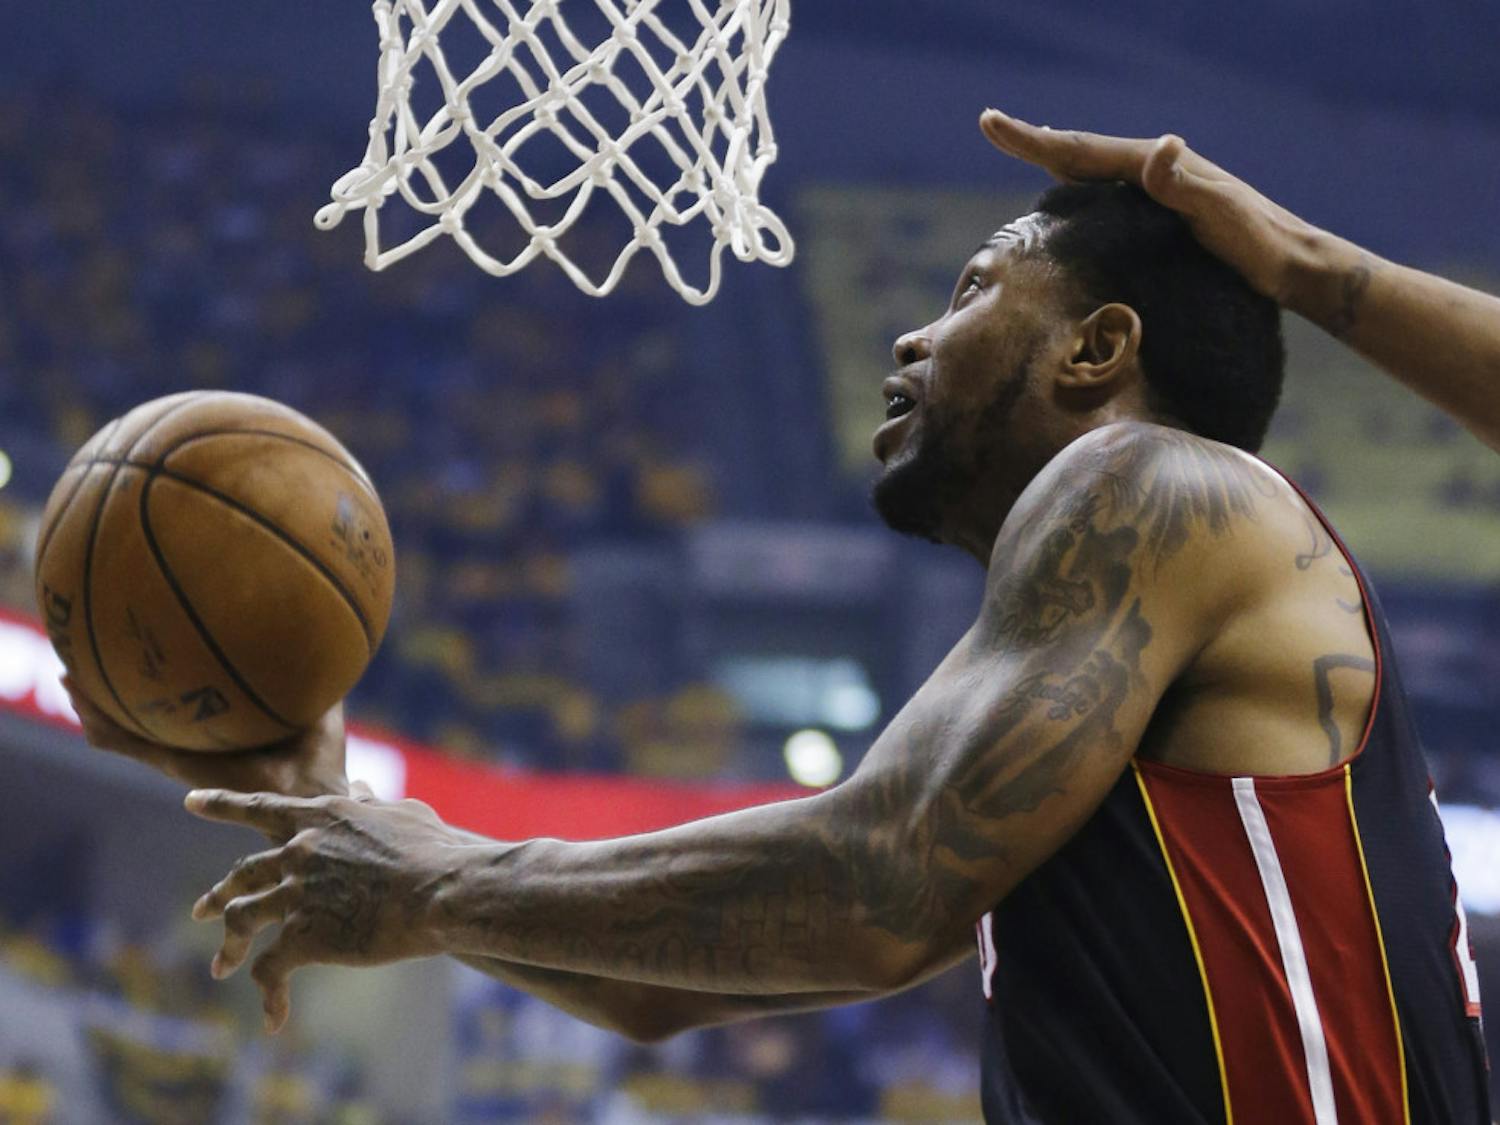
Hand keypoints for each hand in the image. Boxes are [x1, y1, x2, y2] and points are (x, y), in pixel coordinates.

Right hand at [64, 676, 349, 799]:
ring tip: (70, 677)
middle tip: (87, 662)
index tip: (140, 652)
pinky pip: (131, 745)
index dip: (160, 682)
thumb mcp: (313, 696)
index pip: (183, 704)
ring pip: (124, 731)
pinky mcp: (178, 766)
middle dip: (115, 691)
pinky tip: (84, 704)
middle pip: (143, 716)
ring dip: (95, 706)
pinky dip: (104, 726)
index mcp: (220, 726)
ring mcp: (181, 755)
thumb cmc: (319, 750)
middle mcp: (195, 742)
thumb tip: (316, 625)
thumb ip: (310, 666)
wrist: (312, 791)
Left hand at [186, 789, 471, 1032]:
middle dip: (219, 894)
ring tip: (222, 966)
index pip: (259, 808)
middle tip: (201, 910)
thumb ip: (373, 803)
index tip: (191, 801)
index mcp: (320, 818)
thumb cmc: (434, 849)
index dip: (221, 805)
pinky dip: (268, 994)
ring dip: (229, 946)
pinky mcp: (303, 937)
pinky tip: (274, 1019)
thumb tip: (363, 788)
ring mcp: (296, 894)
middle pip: (243, 873)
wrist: (442, 889)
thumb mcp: (403, 813)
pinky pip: (269, 970)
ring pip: (241, 919)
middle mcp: (298, 852)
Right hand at [980, 109, 1320, 305]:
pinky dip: (1084, 185)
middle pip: (1082, 151)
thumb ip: (1185, 183)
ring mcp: (1163, 191)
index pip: (1082, 150)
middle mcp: (1158, 169)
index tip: (990, 122)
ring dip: (1058, 159)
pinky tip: (1080, 196)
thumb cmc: (1259, 244)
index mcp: (1158, 166)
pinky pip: (1110, 193)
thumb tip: (1159, 144)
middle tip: (994, 125)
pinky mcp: (1168, 214)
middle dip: (1036, 140)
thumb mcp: (1221, 213)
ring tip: (1030, 149)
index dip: (1032, 139)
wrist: (1296, 264)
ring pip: (1095, 169)